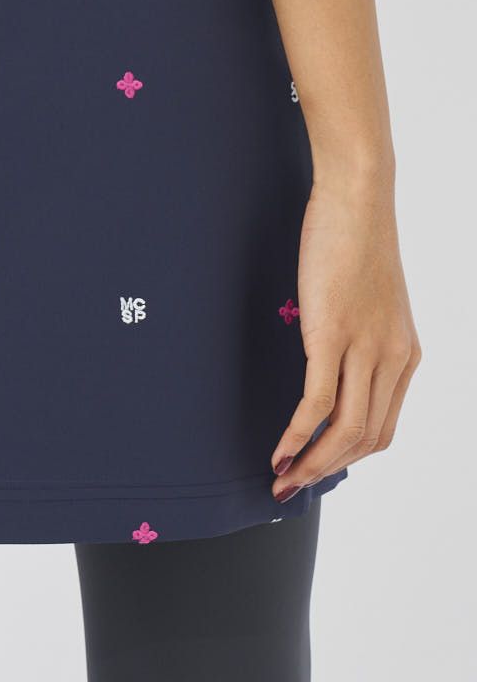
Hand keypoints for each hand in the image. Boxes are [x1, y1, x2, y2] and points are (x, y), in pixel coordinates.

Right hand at [270, 175, 420, 499]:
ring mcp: (366, 349)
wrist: (356, 200)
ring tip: (281, 477)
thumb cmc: (354, 240)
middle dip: (326, 471)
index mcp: (405, 355)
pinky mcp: (333, 335)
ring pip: (346, 431)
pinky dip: (298, 434)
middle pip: (366, 439)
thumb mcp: (369, 299)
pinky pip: (318, 402)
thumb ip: (360, 336)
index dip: (347, 456)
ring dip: (312, 463)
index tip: (314, 467)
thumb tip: (331, 361)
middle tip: (291, 486)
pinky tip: (280, 448)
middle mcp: (393, 359)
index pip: (382, 426)